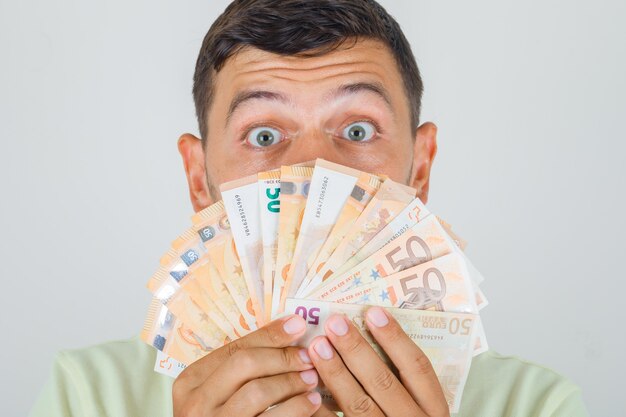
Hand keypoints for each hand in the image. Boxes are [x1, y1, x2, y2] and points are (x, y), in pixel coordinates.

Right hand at [173, 314, 322, 416]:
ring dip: (291, 382)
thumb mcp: (219, 391)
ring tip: (311, 379)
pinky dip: (296, 408)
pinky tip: (311, 403)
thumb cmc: (222, 416)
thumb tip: (289, 328)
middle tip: (307, 358)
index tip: (297, 325)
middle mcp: (196, 404)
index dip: (269, 336)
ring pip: (257, 392)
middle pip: (244, 365)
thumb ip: (242, 367)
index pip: (234, 349)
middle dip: (281, 357)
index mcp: (191, 382)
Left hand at [308, 306, 449, 416]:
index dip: (396, 338)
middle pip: (383, 382)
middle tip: (334, 323)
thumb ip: (402, 378)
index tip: (373, 312)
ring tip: (317, 346)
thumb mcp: (420, 407)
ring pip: (359, 406)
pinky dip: (321, 408)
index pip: (418, 368)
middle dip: (356, 350)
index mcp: (433, 410)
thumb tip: (370, 330)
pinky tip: (307, 387)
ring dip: (335, 373)